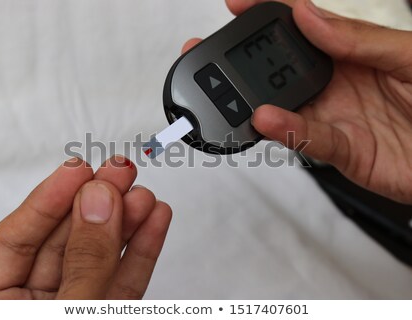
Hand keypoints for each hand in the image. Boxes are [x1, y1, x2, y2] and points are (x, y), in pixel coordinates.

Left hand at [0, 156, 171, 298]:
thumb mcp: (63, 315)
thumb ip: (83, 264)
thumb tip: (98, 205)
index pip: (16, 237)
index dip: (48, 198)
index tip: (77, 170)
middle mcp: (37, 303)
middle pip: (66, 240)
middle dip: (96, 201)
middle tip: (117, 170)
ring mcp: (78, 307)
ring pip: (101, 256)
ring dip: (126, 221)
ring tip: (142, 193)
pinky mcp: (110, 313)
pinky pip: (127, 277)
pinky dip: (144, 249)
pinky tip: (155, 221)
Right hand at [183, 0, 411, 203]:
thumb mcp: (409, 56)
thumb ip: (357, 39)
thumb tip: (309, 15)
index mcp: (350, 52)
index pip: (301, 27)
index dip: (269, 12)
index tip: (238, 3)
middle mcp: (334, 84)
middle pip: (280, 69)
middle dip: (244, 62)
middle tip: (215, 56)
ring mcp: (333, 116)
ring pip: (285, 107)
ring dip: (257, 101)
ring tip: (237, 96)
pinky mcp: (338, 151)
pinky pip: (308, 139)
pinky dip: (287, 130)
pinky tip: (268, 120)